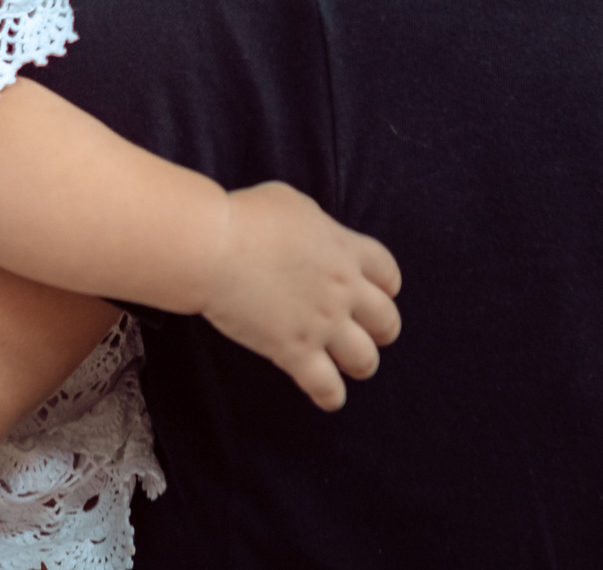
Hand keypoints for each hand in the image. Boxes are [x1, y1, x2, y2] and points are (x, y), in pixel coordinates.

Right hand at [196, 182, 400, 411]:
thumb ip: (315, 225)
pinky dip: (330, 396)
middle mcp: (343, 290)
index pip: (387, 272)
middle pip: (387, 321)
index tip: (381, 292)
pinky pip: (326, 386)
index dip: (387, 286)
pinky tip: (328, 398)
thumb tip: (313, 236)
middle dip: (382, 330)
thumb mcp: (292, 203)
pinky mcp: (295, 351)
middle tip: (368, 333)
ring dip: (361, 364)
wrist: (215, 248)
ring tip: (349, 366)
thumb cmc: (246, 217)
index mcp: (345, 250)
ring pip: (365, 360)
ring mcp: (322, 324)